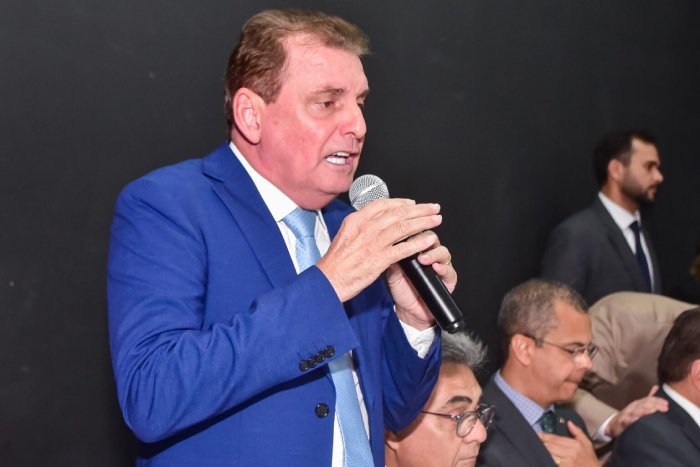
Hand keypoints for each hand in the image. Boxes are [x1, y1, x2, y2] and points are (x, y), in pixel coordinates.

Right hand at [316, 198, 442, 305]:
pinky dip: (418, 242)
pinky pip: (403, 248)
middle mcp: (365, 228)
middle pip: (397, 213)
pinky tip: (428, 240)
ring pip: (403, 227)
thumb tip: (376, 223)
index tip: (412, 203)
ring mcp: (373, 243)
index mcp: (355, 221)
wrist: (327, 281)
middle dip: (419, 209)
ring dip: (423, 222)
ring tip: (436, 220)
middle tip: (433, 208)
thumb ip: (361, 228)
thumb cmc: (335, 263)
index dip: (401, 203)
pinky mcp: (379, 259)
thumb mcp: (344, 237)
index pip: (382, 205)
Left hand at [385, 230, 456, 328]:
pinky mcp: (449, 278)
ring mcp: (441, 265)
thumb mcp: (392, 274)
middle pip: (432, 239)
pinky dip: (443, 268)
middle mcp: (430, 255)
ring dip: (434, 254)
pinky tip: (436, 268)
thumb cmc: (402, 290)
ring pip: (443, 252)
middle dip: (425, 240)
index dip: (414, 231)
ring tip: (424, 259)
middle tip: (416, 244)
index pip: (418, 234)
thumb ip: (392, 260)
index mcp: (417, 251)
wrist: (410, 311)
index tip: (406, 231)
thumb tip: (389, 246)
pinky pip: (449, 270)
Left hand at [539, 421, 599, 466]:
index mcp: (575, 444)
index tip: (538, 434)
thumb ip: (577, 432)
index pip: (555, 439)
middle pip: (550, 447)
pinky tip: (544, 459)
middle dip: (542, 444)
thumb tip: (568, 422)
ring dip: (543, 452)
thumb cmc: (590, 459)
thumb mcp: (587, 443)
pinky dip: (547, 461)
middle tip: (535, 441)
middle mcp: (570, 453)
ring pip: (549, 455)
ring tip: (538, 450)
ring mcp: (567, 463)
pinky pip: (552, 463)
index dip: (545, 436)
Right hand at [604, 385, 667, 437]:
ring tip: (653, 411)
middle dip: (654, 405)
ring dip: (645, 410)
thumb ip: (649, 398)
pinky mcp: (622, 421)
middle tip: (665, 408)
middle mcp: (633, 407)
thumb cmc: (630, 415)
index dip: (657, 400)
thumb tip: (657, 387)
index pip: (649, 399)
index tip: (667, 403)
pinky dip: (632, 419)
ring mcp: (627, 413)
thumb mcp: (640, 406)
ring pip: (636, 411)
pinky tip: (637, 420)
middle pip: (644, 404)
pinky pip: (627, 420)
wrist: (614, 425)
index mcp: (638, 403)